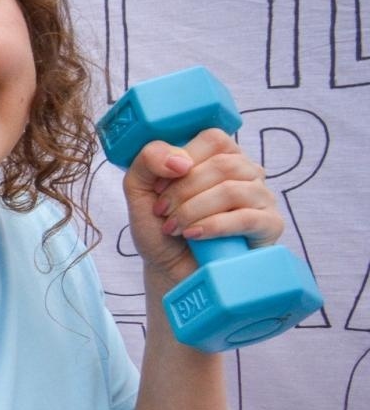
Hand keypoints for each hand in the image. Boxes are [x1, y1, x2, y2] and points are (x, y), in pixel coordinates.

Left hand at [120, 129, 283, 283]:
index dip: (181, 160)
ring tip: (174, 228)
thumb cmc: (160, 228)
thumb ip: (147, 160)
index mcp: (220, 156)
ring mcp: (262, 198)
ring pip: (232, 190)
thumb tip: (179, 160)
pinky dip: (212, 226)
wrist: (170, 270)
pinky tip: (193, 235)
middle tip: (162, 212)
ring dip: (193, 210)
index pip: (213, 138)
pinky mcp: (269, 225)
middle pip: (222, 164)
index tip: (158, 188)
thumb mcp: (139, 190)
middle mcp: (246, 173)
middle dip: (183, 191)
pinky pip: (247, 218)